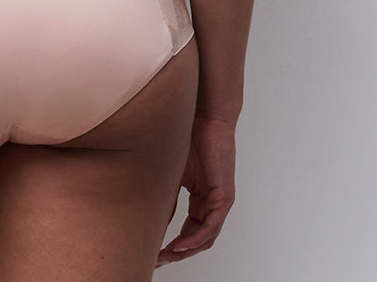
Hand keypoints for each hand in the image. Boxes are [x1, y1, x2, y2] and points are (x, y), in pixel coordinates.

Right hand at [157, 113, 235, 266]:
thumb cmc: (189, 135)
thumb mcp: (173, 172)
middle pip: (198, 239)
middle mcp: (213, 203)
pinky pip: (211, 226)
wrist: (206, 116)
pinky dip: (196, 238)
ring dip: (186, 250)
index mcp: (202, 198)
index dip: (173, 245)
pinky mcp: (224, 196)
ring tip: (166, 256)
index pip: (190, 231)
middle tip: (157, 260)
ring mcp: (220, 201)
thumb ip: (166, 195)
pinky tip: (181, 245)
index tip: (154, 252)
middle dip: (177, 253)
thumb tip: (152, 217)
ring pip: (206, 237)